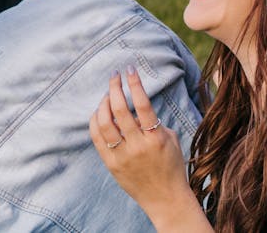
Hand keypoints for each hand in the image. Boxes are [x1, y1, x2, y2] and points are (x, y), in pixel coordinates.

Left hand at [89, 67, 210, 231]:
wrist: (165, 198)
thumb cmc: (171, 166)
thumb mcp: (170, 140)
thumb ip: (155, 122)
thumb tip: (137, 106)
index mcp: (156, 138)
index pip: (143, 104)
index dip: (135, 84)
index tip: (130, 69)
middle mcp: (138, 146)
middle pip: (119, 110)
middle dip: (115, 88)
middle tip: (114, 76)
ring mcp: (122, 156)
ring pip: (104, 123)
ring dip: (103, 104)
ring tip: (107, 94)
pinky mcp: (111, 164)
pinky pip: (97, 138)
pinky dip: (95, 122)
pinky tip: (98, 113)